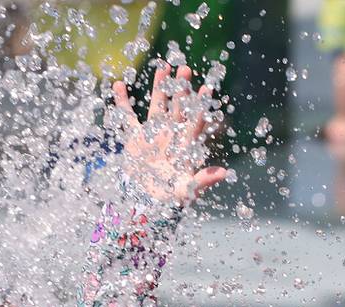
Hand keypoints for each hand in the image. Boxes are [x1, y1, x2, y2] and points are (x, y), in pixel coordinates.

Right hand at [110, 63, 227, 203]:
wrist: (145, 201)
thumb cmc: (169, 197)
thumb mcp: (186, 190)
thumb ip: (203, 180)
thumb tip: (225, 173)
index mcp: (185, 146)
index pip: (196, 121)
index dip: (201, 105)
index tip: (207, 88)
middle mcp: (171, 136)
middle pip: (179, 108)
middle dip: (182, 89)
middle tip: (185, 68)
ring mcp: (153, 134)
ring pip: (157, 106)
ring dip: (160, 87)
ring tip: (163, 67)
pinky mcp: (135, 138)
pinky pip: (127, 118)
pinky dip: (122, 103)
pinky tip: (119, 85)